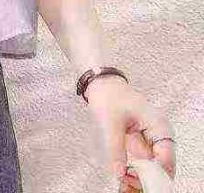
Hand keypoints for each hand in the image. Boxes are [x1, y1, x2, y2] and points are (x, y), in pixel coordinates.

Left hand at [84, 75, 175, 191]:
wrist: (103, 85)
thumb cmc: (110, 96)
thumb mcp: (110, 121)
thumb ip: (116, 147)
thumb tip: (119, 171)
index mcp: (158, 126)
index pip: (165, 157)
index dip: (153, 172)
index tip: (133, 175)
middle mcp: (160, 136)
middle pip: (162, 167)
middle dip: (146, 178)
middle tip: (126, 180)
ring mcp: (152, 141)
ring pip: (153, 169)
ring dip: (140, 178)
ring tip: (122, 181)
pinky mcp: (143, 145)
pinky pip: (144, 164)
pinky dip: (135, 173)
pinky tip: (123, 177)